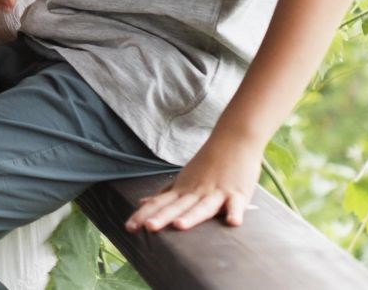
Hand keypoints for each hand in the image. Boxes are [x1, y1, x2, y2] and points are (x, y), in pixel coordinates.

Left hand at [125, 136, 262, 231]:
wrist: (234, 138)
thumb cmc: (209, 162)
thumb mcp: (183, 177)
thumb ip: (165, 193)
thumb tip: (142, 201)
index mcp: (182, 189)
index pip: (158, 203)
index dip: (143, 215)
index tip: (129, 228)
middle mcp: (196, 191)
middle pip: (176, 206)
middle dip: (162, 217)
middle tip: (148, 228)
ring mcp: (217, 192)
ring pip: (202, 206)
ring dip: (192, 216)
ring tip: (179, 225)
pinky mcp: (238, 193)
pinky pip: (237, 205)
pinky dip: (235, 212)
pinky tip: (232, 222)